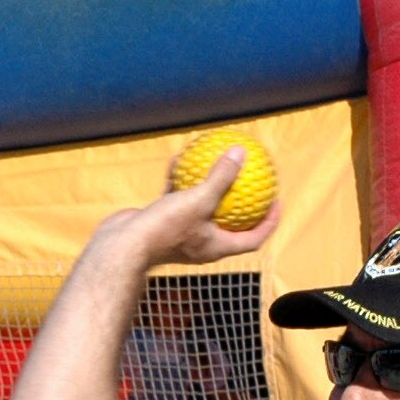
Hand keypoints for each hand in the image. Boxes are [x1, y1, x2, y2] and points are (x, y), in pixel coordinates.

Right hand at [96, 150, 280, 272]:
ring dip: (207, 186)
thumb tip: (240, 153)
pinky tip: (181, 158)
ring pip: (200, 206)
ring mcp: (180, 232)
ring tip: (216, 163)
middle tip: (251, 181)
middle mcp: (201, 242)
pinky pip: (176, 198)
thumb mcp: (200, 200)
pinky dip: (179, 181)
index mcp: (216, 246)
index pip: (252, 239)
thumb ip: (221, 178)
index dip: (268, 222)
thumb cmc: (165, 229)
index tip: (276, 201)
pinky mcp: (162, 222)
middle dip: (241, 203)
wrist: (124, 245)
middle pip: (229, 223)